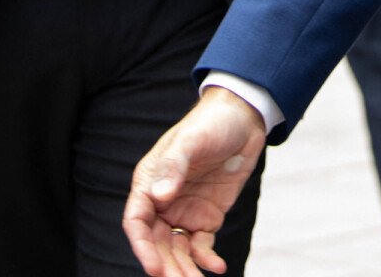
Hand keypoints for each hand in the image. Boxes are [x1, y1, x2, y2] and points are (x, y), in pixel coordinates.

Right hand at [123, 88, 266, 273]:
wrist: (244, 118)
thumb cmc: (211, 122)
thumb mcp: (191, 139)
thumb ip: (173, 165)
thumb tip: (159, 196)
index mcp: (150, 182)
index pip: (137, 221)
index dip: (142, 247)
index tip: (155, 268)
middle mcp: (163, 201)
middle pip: (157, 244)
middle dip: (165, 266)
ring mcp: (184, 211)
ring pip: (177, 251)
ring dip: (184, 270)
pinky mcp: (206, 216)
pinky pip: (201, 246)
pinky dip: (206, 260)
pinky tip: (217, 267)